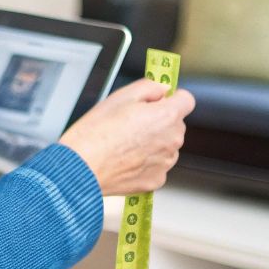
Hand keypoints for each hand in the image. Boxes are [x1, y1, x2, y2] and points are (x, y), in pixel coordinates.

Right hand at [59, 77, 195, 194]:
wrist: (82, 167)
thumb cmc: (96, 133)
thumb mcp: (121, 96)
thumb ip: (149, 87)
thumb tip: (162, 89)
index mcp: (166, 116)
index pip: (187, 100)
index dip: (171, 98)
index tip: (159, 101)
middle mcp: (172, 140)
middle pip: (175, 124)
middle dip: (159, 121)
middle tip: (132, 123)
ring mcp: (165, 163)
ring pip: (166, 146)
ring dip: (153, 143)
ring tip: (125, 143)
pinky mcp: (155, 180)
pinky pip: (156, 166)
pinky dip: (145, 162)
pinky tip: (126, 159)